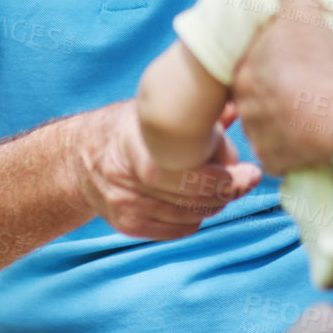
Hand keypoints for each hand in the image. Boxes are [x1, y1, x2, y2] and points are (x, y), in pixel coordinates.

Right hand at [71, 99, 261, 239]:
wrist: (81, 157)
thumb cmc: (131, 127)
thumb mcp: (158, 110)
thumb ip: (198, 110)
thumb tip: (239, 104)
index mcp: (132, 141)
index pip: (184, 169)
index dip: (222, 176)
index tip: (251, 171)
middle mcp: (123, 175)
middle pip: (190, 195)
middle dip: (226, 190)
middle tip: (247, 179)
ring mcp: (123, 204)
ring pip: (189, 215)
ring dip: (215, 204)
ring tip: (225, 187)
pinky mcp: (127, 224)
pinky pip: (177, 229)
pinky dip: (197, 217)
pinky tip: (200, 200)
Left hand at [232, 0, 332, 176]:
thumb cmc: (315, 63)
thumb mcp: (303, 11)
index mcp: (244, 70)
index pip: (246, 61)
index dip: (263, 57)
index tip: (281, 56)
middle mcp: (244, 106)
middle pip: (253, 94)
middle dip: (270, 90)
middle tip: (296, 83)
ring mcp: (259, 136)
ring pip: (265, 124)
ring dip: (280, 118)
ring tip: (306, 110)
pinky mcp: (277, 161)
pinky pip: (280, 153)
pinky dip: (292, 146)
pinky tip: (310, 137)